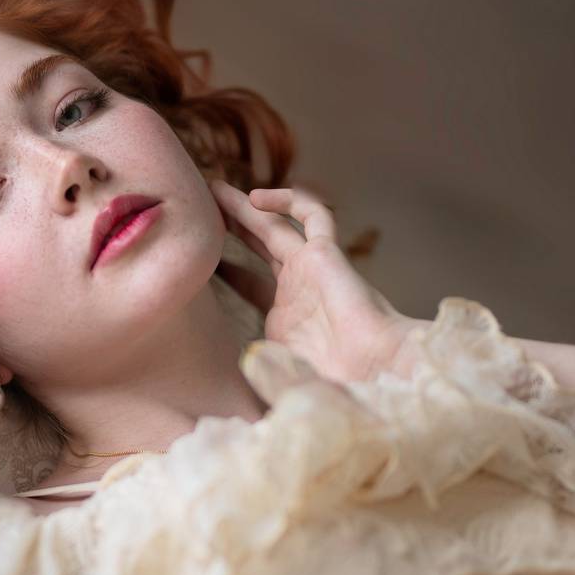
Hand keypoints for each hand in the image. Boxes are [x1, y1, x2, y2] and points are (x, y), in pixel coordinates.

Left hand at [210, 180, 424, 384]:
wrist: (375, 374)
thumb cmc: (333, 387)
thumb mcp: (279, 381)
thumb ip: (257, 372)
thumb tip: (234, 369)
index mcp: (286, 319)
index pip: (250, 285)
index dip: (228, 271)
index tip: (199, 258)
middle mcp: (297, 290)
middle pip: (260, 248)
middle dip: (233, 227)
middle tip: (203, 207)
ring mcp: (311, 270)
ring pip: (275, 227)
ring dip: (246, 208)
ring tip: (214, 187)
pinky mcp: (327, 253)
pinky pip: (313, 215)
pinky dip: (289, 200)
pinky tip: (257, 198)